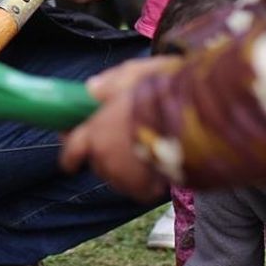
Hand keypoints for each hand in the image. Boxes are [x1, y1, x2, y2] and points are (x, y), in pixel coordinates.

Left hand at [59, 56, 177, 198]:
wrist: (196, 121)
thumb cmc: (166, 93)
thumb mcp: (137, 74)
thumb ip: (111, 82)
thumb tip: (92, 89)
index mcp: (96, 131)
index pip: (71, 150)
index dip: (69, 157)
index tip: (70, 161)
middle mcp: (104, 156)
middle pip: (98, 163)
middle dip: (107, 156)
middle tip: (124, 144)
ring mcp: (122, 176)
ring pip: (118, 178)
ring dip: (127, 170)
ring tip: (147, 152)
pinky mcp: (142, 190)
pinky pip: (139, 190)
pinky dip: (146, 183)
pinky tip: (158, 168)